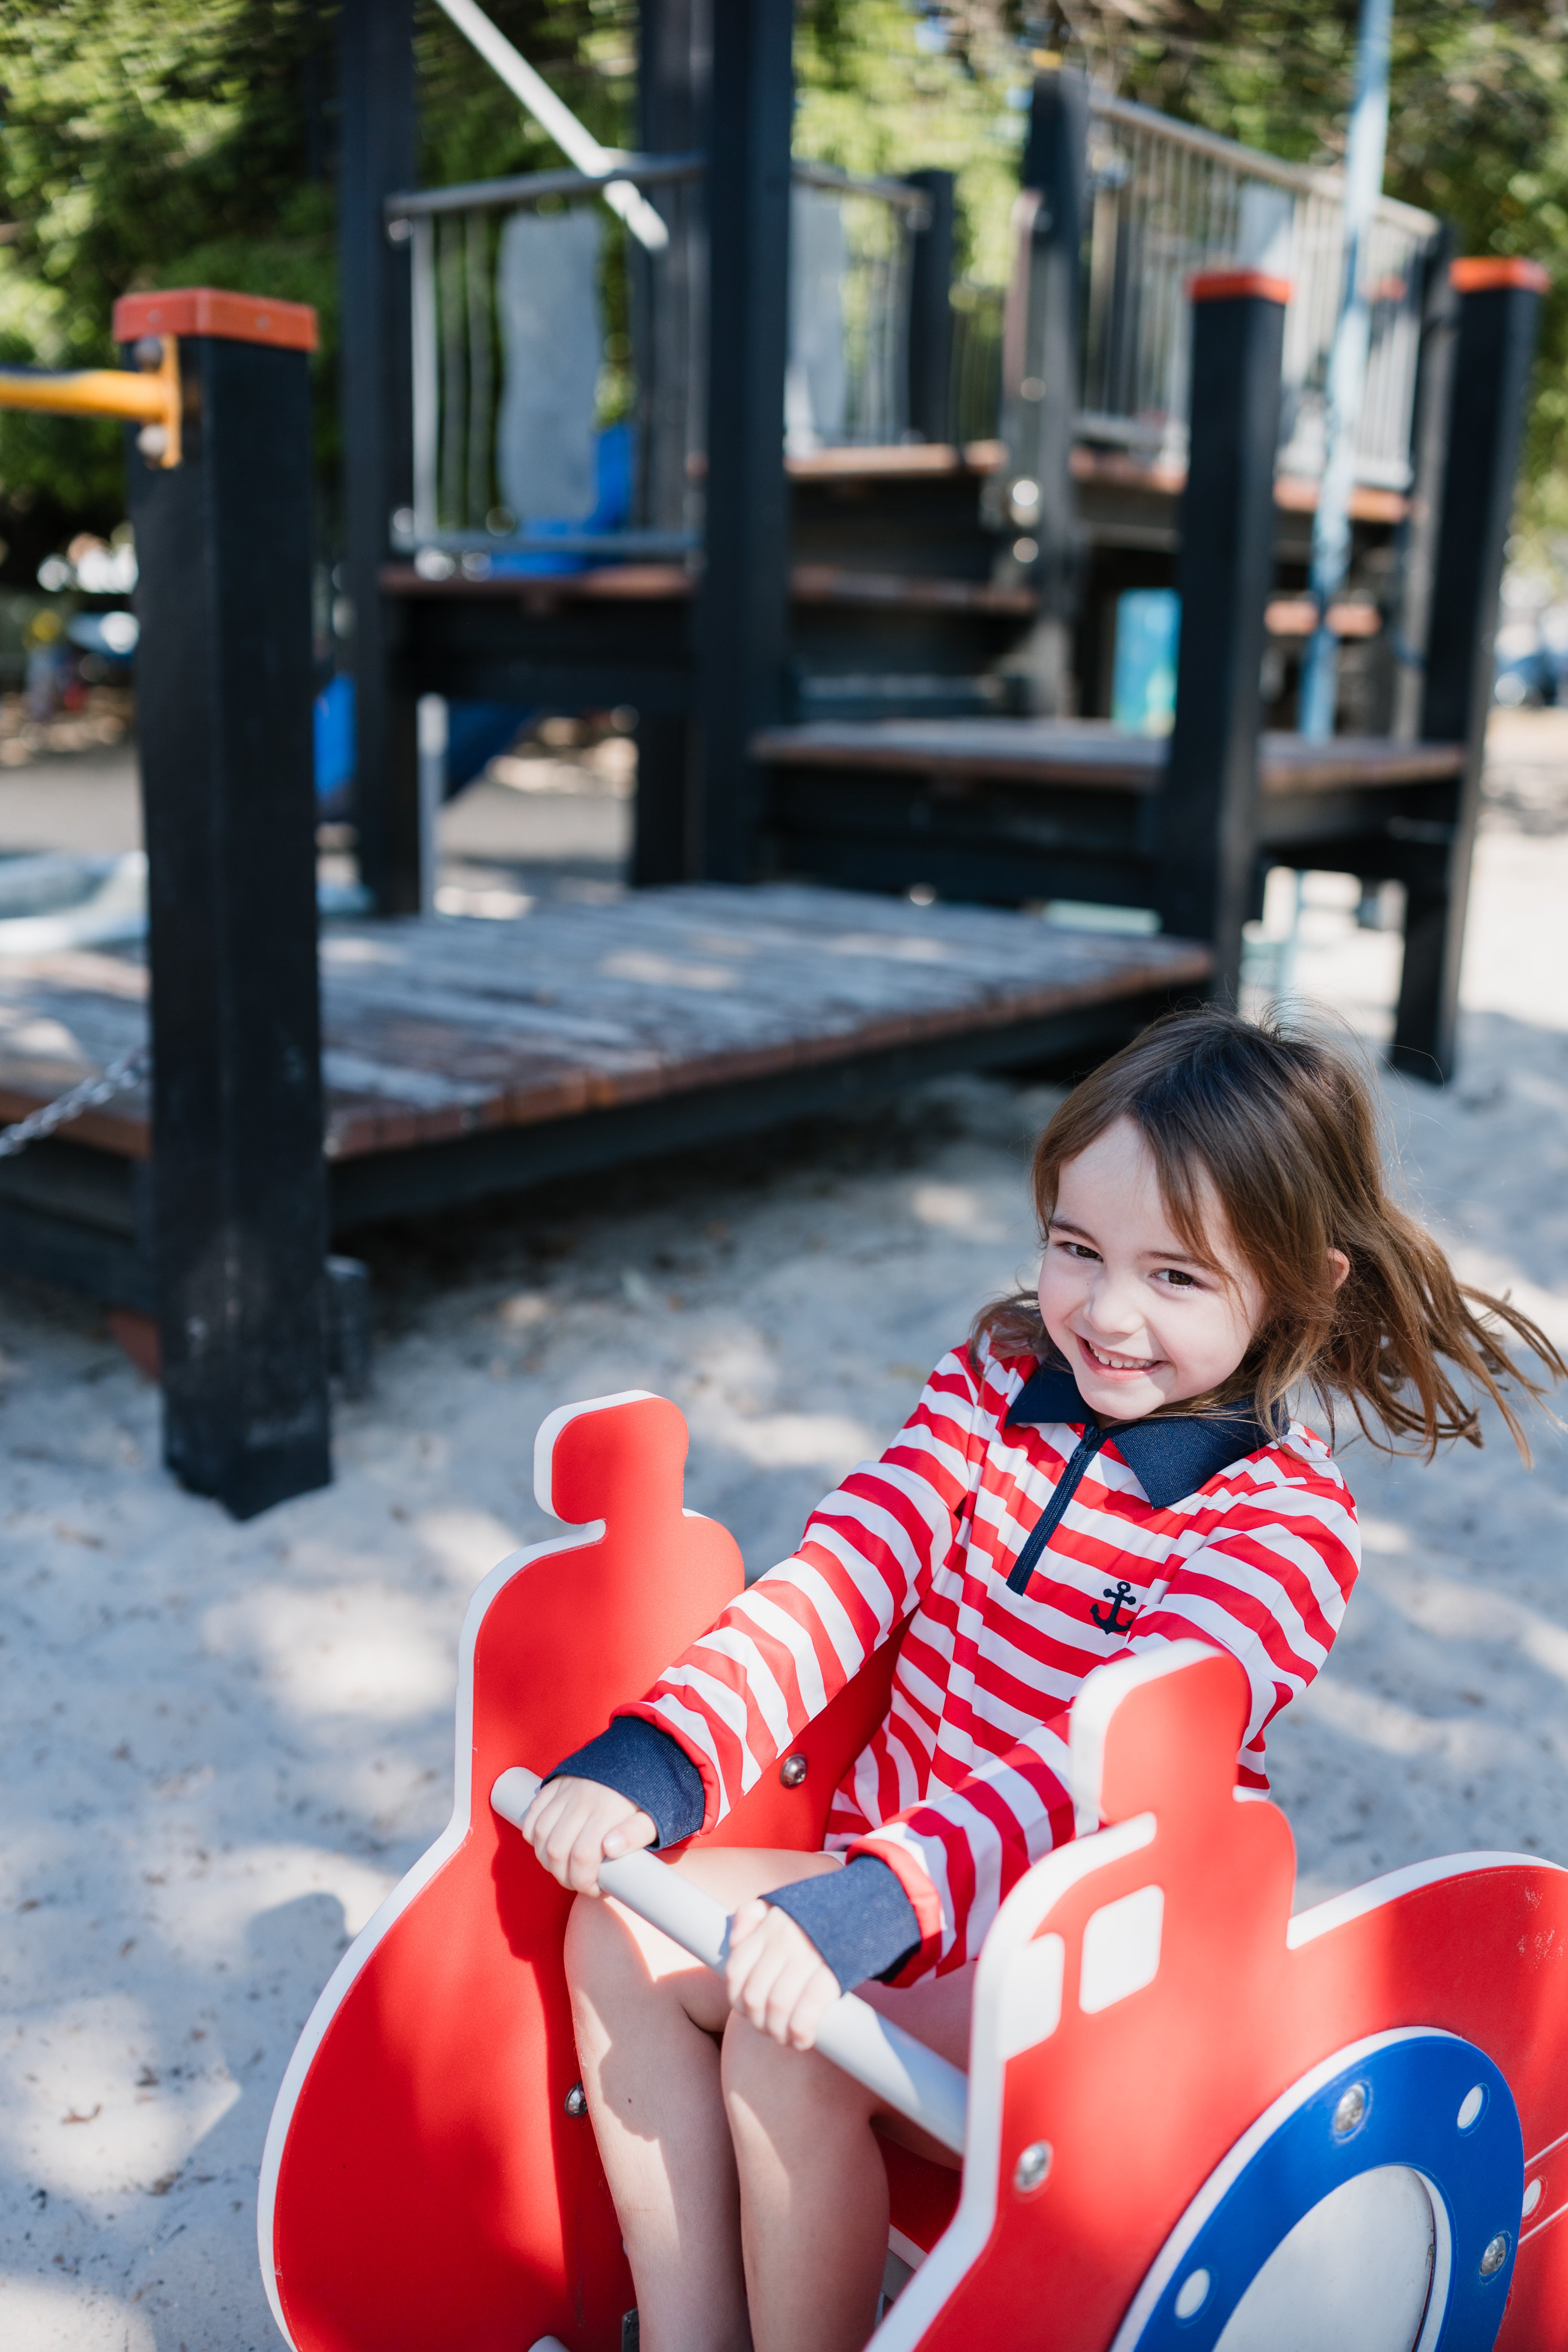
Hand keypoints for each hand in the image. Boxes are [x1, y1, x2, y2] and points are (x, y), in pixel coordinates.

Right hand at [520, 1774, 656, 1894]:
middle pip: (555, 1849)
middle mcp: (582, 1798)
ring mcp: (566, 1788)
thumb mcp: (655, 1815)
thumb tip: (610, 1849)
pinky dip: (532, 1834)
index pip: (582, 1857)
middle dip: (563, 1876)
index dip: (583, 1881)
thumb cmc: (650, 1792)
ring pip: (539, 1832)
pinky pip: (533, 1812)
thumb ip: (636, 1834)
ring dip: (545, 1858)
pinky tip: (546, 1845)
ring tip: (563, 1867)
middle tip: (578, 1882)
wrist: (644, 1751)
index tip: (595, 1888)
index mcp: (608, 1809)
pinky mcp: (556, 1781)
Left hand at [725, 1897, 840, 2050]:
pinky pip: (807, 2013)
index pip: (736, 1969)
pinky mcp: (833, 1975)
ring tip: (784, 2037)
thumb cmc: (817, 1916)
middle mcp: (786, 1939)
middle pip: (755, 1994)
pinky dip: (800, 2034)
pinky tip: (802, 2041)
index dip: (735, 1999)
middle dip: (757, 2021)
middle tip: (767, 2029)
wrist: (868, 1910)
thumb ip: (750, 1916)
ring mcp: (809, 1957)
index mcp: (771, 1924)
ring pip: (778, 2006)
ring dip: (777, 2032)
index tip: (746, 2012)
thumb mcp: (781, 1905)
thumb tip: (734, 1942)